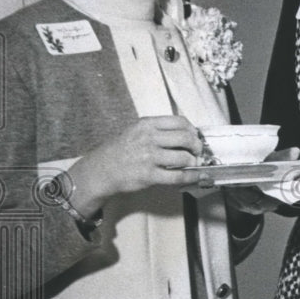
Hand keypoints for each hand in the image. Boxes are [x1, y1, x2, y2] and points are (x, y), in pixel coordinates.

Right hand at [67, 116, 203, 215]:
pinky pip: (177, 176)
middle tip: (198, 151)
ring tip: (193, 164)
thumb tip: (186, 133)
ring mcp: (149, 157)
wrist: (101, 170)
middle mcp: (148, 138)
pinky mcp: (149, 175)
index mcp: (147, 125)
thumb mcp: (136, 131)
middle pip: (186, 138)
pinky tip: (194, 176)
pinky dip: (190, 177)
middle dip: (197, 146)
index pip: (180, 121)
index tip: (195, 136)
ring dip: (194, 162)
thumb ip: (157, 130)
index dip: (192, 130)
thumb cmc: (120, 150)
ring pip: (184, 157)